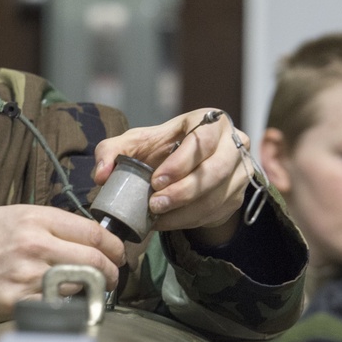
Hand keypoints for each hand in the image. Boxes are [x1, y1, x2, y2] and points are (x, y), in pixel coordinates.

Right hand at [0, 205, 123, 340]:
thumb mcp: (11, 217)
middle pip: (94, 259)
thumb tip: (84, 235)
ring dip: (94, 291)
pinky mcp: (23, 303)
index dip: (114, 245)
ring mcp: (30, 276)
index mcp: (35, 219)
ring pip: (82, 284)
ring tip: (93, 291)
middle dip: (111, 271)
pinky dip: (72, 307)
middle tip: (112, 277)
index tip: (119, 253)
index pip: (92, 232)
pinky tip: (71, 306)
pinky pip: (61, 306)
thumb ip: (48, 223)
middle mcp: (36, 245)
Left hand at [94, 109, 251, 244]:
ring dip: (186, 211)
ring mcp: (241, 169)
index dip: (181, 162)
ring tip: (158, 216)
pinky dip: (191, 220)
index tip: (156, 181)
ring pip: (219, 195)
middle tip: (155, 204)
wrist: (184, 166)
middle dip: (184, 191)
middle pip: (216, 170)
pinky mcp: (239, 194)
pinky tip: (168, 221)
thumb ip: (111, 152)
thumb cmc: (160, 149)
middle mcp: (233, 141)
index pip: (203, 139)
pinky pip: (218, 211)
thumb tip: (100, 175)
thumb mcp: (134, 144)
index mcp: (209, 120)